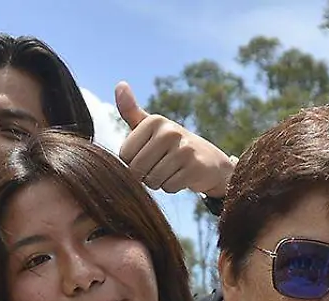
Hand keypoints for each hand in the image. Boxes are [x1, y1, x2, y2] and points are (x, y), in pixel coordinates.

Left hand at [116, 82, 234, 196]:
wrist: (209, 161)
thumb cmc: (171, 145)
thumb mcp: (150, 128)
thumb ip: (131, 111)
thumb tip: (120, 84)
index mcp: (154, 121)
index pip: (125, 156)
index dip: (133, 162)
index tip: (149, 155)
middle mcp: (169, 131)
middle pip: (137, 169)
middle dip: (145, 175)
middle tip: (160, 166)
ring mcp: (184, 148)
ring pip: (152, 181)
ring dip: (159, 182)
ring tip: (172, 170)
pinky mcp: (195, 167)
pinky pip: (169, 187)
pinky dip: (173, 187)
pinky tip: (182, 176)